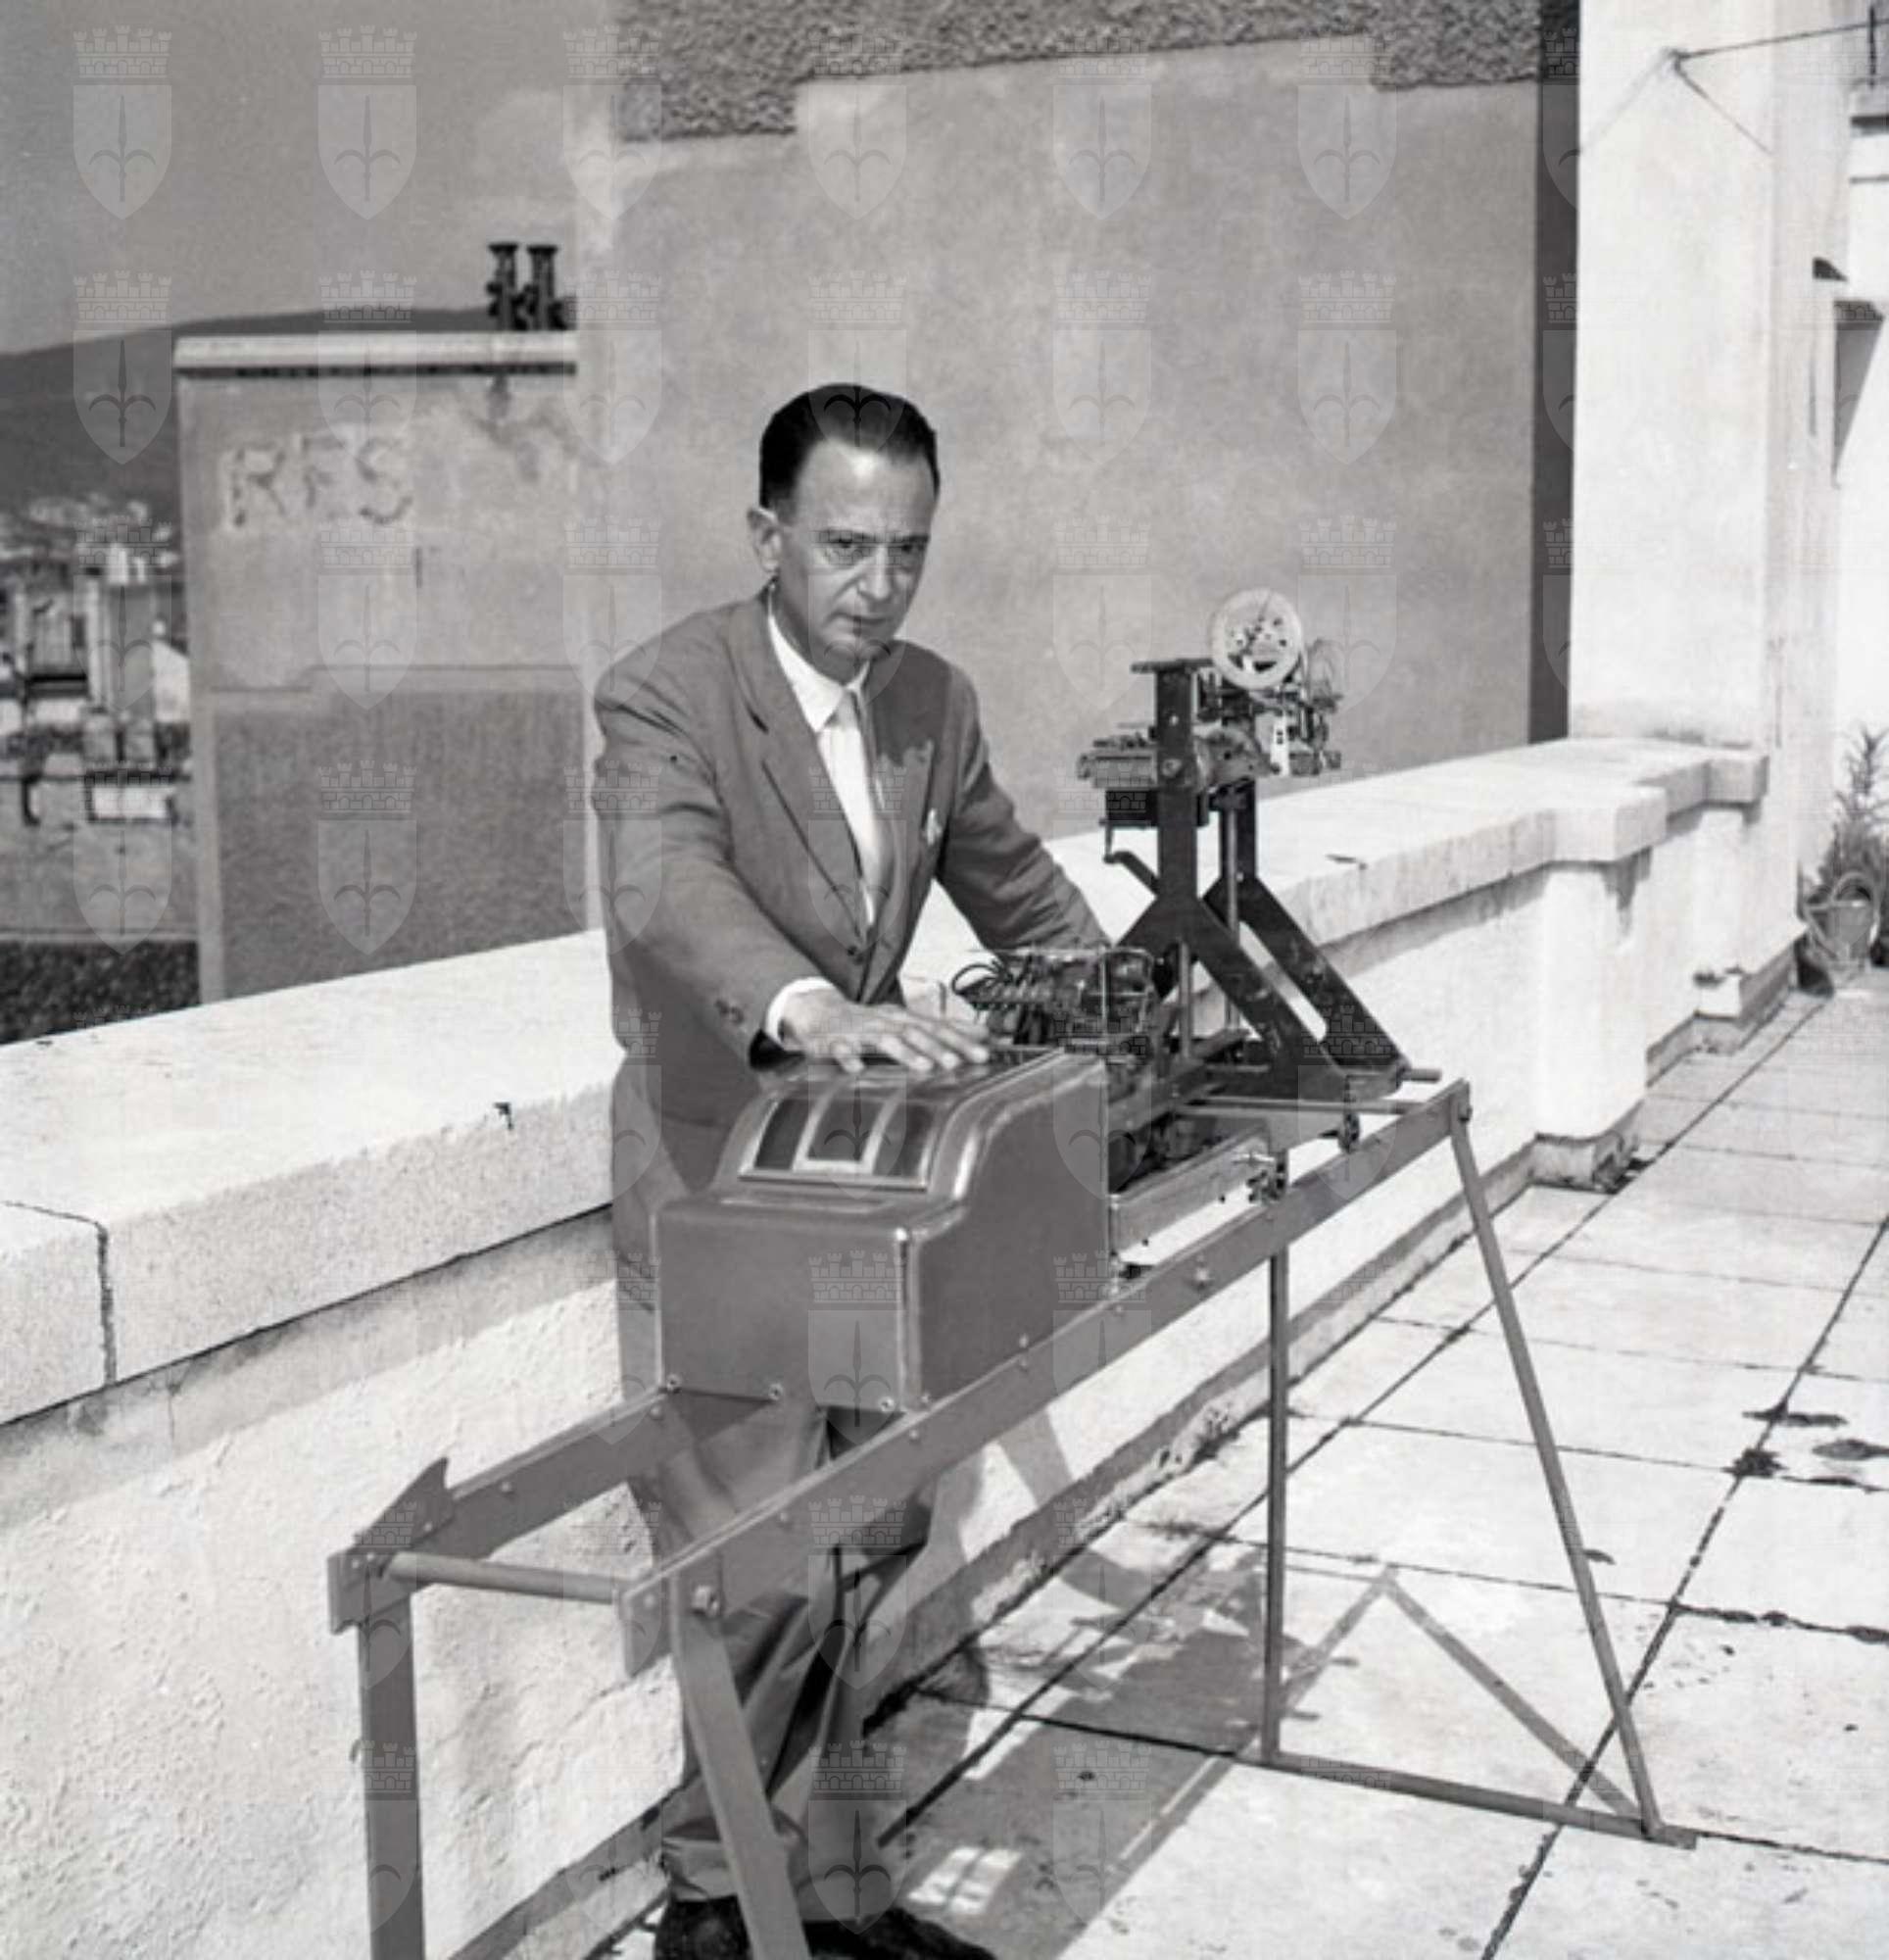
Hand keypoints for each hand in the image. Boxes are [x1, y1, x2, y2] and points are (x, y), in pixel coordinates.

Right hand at [780, 990, 992, 1074]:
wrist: (820, 1012)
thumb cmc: (867, 1023)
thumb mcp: (906, 1022)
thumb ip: (941, 1030)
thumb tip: (981, 1033)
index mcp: (904, 1019)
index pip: (938, 1027)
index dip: (961, 1040)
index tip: (983, 1052)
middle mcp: (886, 1022)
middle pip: (916, 1033)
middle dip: (939, 1048)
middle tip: (959, 1062)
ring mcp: (861, 1031)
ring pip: (886, 1040)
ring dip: (905, 1053)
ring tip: (924, 1067)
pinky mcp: (836, 1041)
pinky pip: (842, 1050)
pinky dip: (850, 1059)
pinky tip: (857, 1070)